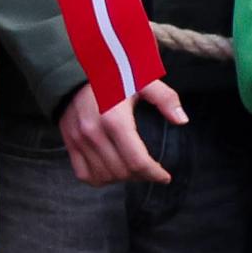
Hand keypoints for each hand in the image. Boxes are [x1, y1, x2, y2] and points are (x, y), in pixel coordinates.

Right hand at [59, 77, 185, 185]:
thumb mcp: (142, 81)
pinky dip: (99, 179)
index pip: (137, 161)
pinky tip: (112, 171)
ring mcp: (78, 140)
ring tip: (134, 170)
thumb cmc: (112, 77)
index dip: (154, 173)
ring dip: (123, 178)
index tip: (165, 176)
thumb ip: (165, 99)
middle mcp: (94, 134)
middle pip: (122, 172)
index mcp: (115, 120)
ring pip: (104, 176)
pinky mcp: (69, 143)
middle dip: (141, 176)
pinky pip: (83, 174)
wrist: (72, 73)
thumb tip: (182, 120)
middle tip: (151, 170)